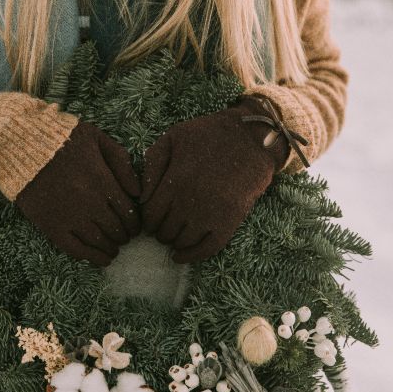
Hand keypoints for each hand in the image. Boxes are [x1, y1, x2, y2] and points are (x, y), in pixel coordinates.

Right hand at [15, 121, 140, 265]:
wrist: (20, 145)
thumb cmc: (62, 139)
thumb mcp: (96, 139)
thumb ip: (121, 162)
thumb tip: (138, 191)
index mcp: (102, 180)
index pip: (129, 211)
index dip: (135, 223)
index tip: (135, 227)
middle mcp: (89, 201)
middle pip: (117, 228)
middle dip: (125, 236)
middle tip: (125, 237)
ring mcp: (70, 216)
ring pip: (100, 241)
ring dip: (112, 248)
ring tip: (114, 249)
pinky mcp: (51, 226)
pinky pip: (76, 249)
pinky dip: (92, 258)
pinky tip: (102, 260)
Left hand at [139, 98, 289, 263]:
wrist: (252, 138)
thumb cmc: (209, 135)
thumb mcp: (173, 137)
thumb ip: (152, 164)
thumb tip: (140, 198)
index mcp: (175, 180)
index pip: (150, 215)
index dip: (147, 221)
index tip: (150, 221)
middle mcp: (191, 200)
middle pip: (164, 231)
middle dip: (159, 232)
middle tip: (161, 229)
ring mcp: (212, 213)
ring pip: (183, 241)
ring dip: (174, 242)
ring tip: (173, 237)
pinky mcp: (230, 221)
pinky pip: (208, 248)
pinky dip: (192, 256)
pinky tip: (181, 256)